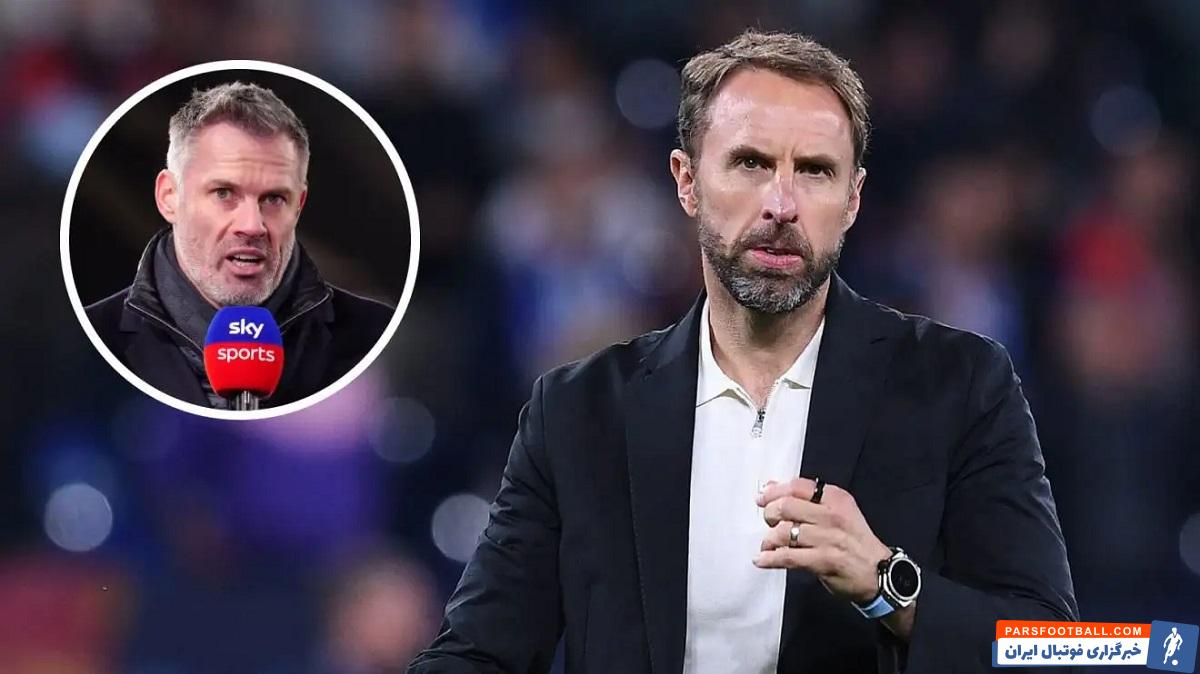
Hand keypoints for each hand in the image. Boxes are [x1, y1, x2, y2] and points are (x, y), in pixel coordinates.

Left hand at [754, 478, 891, 604]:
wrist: (879, 573)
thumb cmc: (854, 540)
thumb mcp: (837, 512)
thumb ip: (806, 500)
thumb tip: (771, 486)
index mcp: (836, 498)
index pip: (797, 486)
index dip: (774, 491)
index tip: (762, 498)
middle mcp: (832, 515)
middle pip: (786, 506)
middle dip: (770, 514)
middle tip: (769, 522)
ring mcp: (829, 538)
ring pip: (784, 532)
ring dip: (769, 539)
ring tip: (768, 544)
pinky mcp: (824, 561)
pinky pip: (788, 557)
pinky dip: (769, 558)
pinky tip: (761, 560)